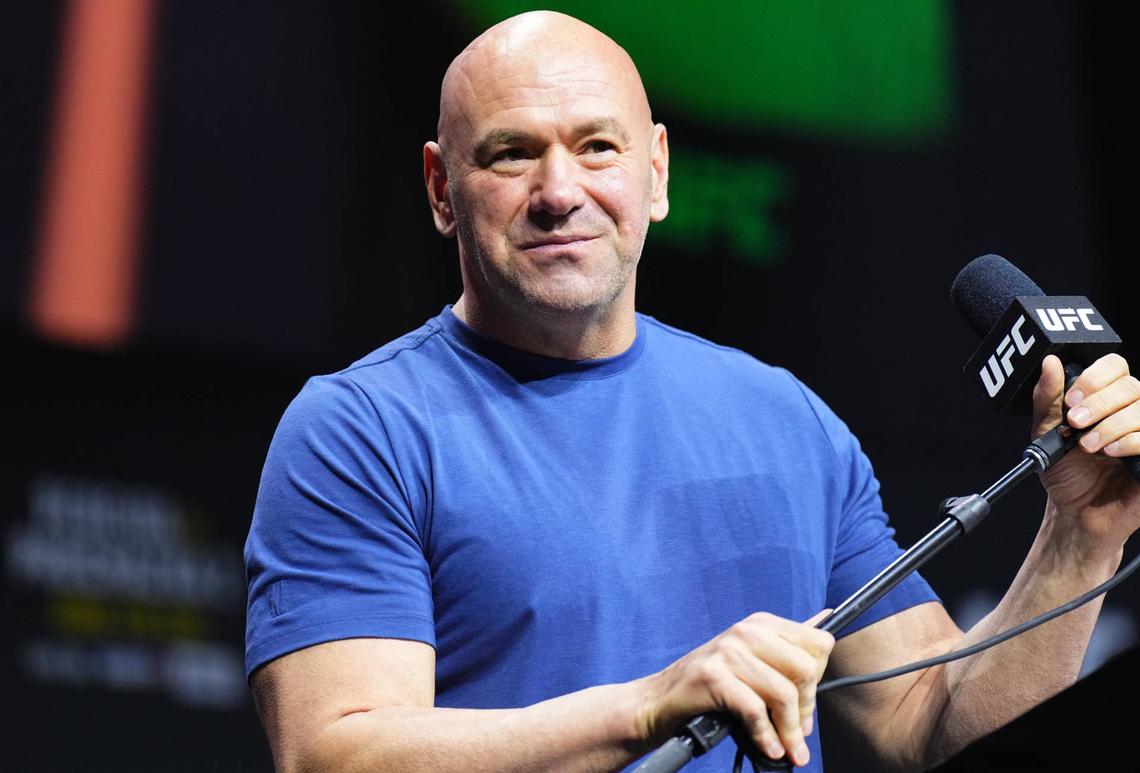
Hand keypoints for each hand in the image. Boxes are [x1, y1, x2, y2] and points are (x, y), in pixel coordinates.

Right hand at [635, 610, 833, 767]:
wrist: (659, 700)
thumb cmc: (710, 687)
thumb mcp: (750, 662)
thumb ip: (784, 655)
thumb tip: (826, 632)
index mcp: (761, 624)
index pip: (819, 643)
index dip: (819, 678)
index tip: (805, 704)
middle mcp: (746, 631)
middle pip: (805, 669)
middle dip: (806, 708)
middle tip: (797, 732)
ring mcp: (728, 652)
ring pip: (783, 694)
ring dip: (789, 731)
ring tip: (788, 750)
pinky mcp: (713, 677)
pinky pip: (755, 711)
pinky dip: (766, 737)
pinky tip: (768, 748)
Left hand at [1032, 353, 1139, 558]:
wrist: (1075, 511)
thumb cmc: (1065, 472)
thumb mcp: (1046, 431)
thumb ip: (1047, 397)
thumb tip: (1049, 363)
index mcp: (1107, 399)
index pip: (1114, 366)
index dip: (1094, 378)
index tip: (1070, 401)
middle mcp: (1131, 411)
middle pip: (1130, 385)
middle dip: (1098, 402)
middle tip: (1075, 423)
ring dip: (1112, 425)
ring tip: (1089, 446)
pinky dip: (1132, 441)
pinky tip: (1112, 452)